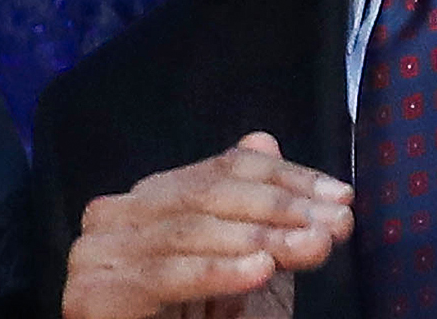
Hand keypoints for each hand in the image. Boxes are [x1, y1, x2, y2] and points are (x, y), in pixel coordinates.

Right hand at [61, 131, 355, 318]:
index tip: (341, 196)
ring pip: (190, 231)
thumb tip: (265, 141)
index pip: (221, 170)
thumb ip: (252, 212)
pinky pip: (166, 276)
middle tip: (334, 223)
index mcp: (147, 201)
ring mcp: (97, 253)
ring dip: (261, 238)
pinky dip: (218, 271)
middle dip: (280, 207)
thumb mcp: (243, 270)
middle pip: (206, 194)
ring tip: (312, 245)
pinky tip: (260, 270)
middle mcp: (114, 215)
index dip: (286, 178)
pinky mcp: (95, 294)